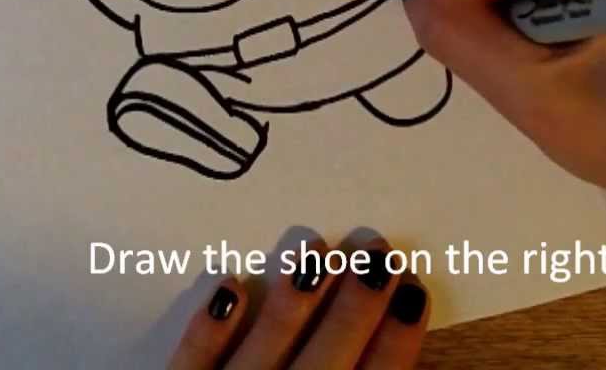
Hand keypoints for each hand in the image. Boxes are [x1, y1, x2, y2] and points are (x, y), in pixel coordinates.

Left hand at [169, 239, 428, 369]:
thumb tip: (396, 340)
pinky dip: (208, 329)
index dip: (398, 339)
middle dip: (357, 304)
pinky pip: (191, 367)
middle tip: (376, 249)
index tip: (414, 288)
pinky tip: (227, 284)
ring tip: (315, 247)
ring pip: (265, 353)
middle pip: (328, 360)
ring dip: (292, 300)